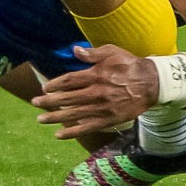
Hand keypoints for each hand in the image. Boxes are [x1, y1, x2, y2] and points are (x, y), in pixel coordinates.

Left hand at [31, 44, 160, 137]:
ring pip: (73, 114)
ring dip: (55, 117)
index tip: (44, 87)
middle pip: (67, 98)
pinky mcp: (108, 120)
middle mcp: (96, 92)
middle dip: (49, 101)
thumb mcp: (112, 52)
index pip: (69, 80)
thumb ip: (93, 53)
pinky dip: (72, 132)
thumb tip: (75, 50)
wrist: (151, 84)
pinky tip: (59, 135)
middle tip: (34, 103)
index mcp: (96, 75)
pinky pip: (87, 127)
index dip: (55, 84)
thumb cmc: (130, 65)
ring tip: (40, 119)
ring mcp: (102, 108)